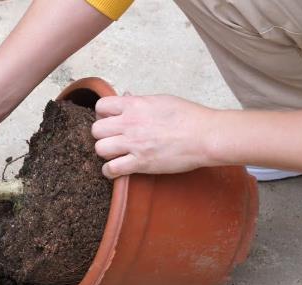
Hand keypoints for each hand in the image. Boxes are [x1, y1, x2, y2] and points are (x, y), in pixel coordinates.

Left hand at [92, 95, 218, 178]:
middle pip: (96, 130)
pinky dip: (110, 171)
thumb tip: (125, 97)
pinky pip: (112, 169)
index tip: (110, 120)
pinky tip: (116, 169)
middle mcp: (130, 124)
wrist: (205, 135)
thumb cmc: (188, 116)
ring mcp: (134, 144)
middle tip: (112, 139)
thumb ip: (139, 101)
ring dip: (105, 153)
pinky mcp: (141, 163)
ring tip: (114, 154)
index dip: (103, 114)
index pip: (101, 106)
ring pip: (100, 149)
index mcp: (134, 105)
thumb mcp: (161, 100)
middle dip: (102, 135)